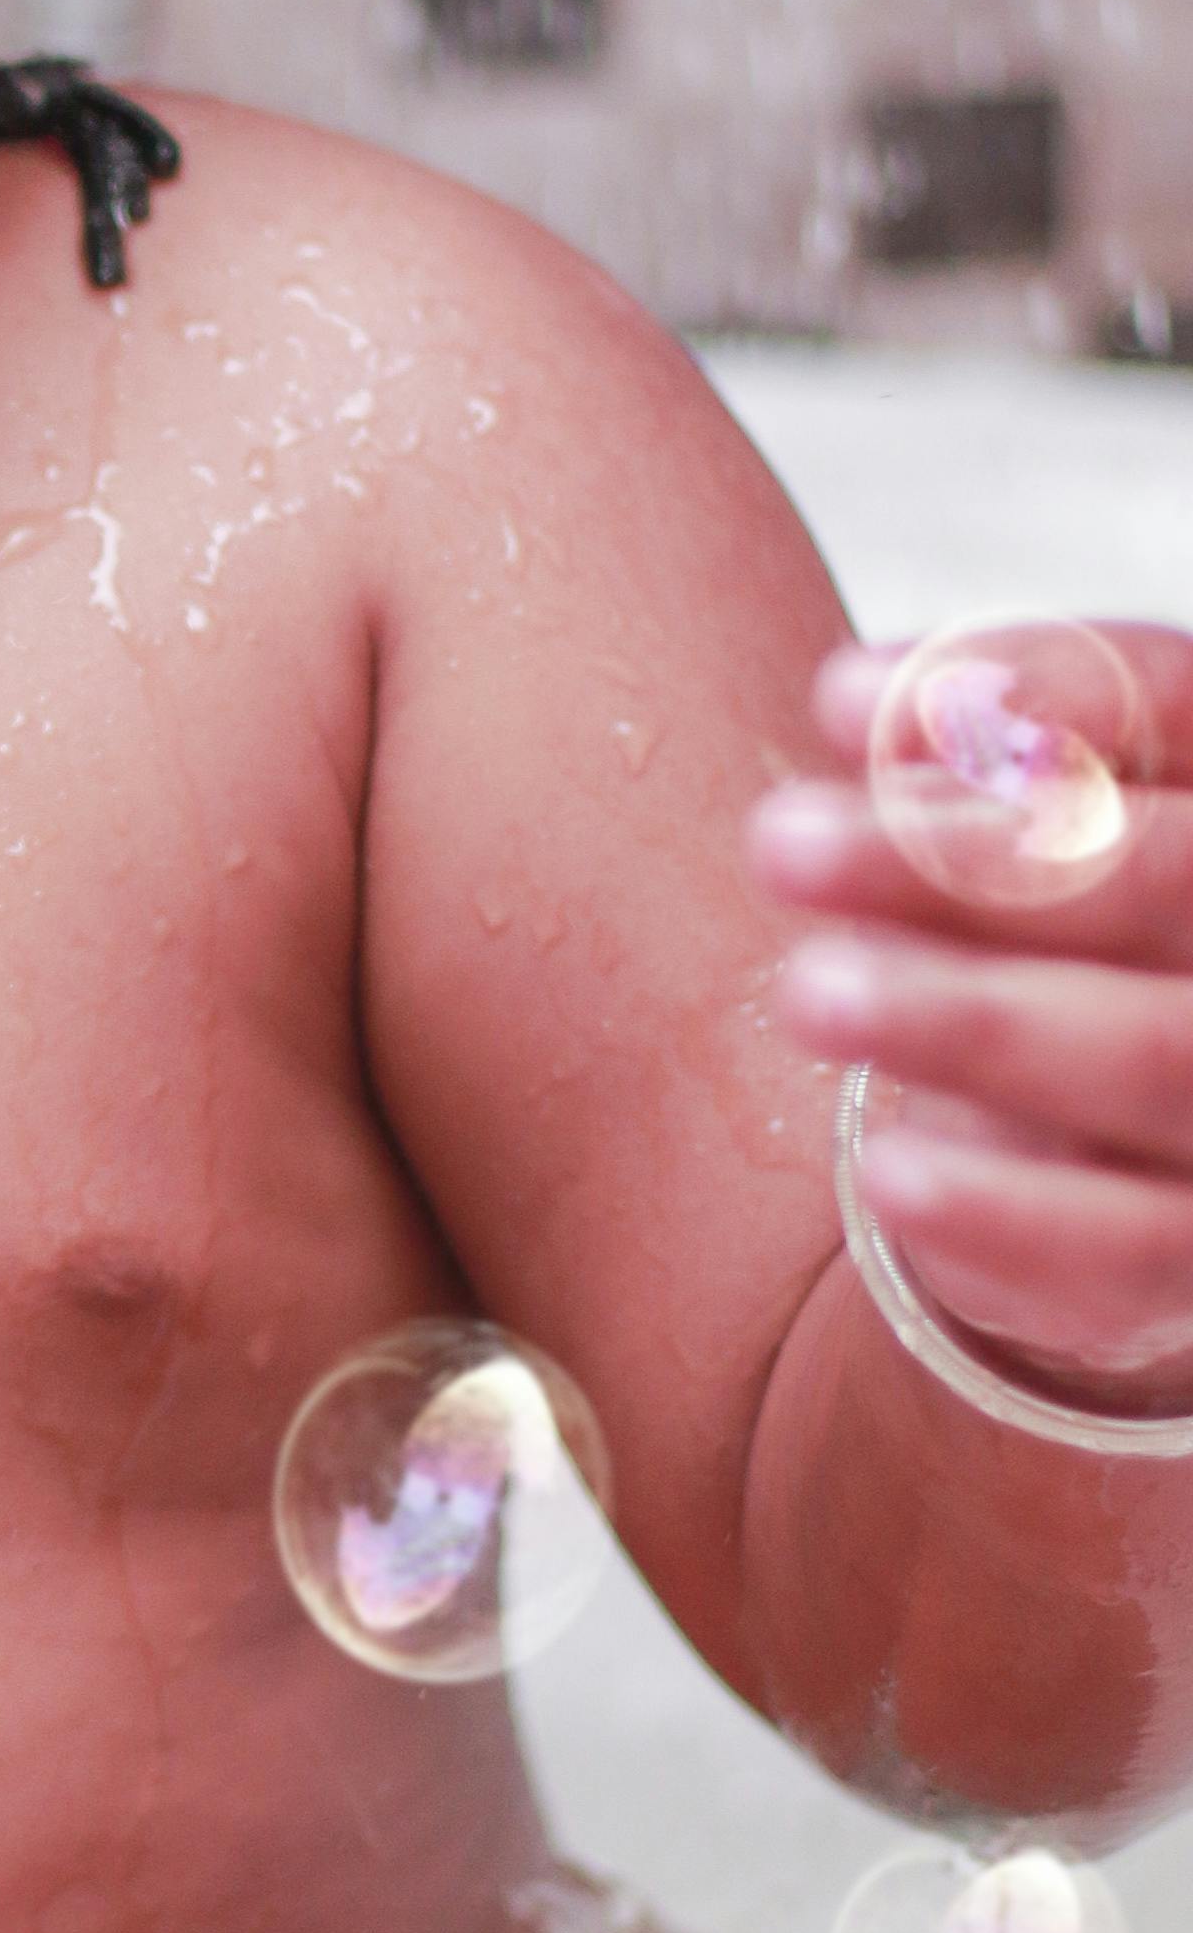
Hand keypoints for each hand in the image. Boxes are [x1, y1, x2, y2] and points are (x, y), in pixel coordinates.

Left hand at [753, 641, 1192, 1392]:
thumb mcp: (1023, 848)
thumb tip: (861, 702)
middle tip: (781, 841)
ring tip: (809, 993)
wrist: (1125, 1175)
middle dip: (963, 857)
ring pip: (1157, 1056)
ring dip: (973, 1021)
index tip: (833, 699)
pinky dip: (1011, 1211)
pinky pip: (1141, 1247)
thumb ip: (973, 769)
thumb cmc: (1059, 952)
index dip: (1029, 686)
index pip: (1182, 706)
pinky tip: (884, 1174)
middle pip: (1169, 879)